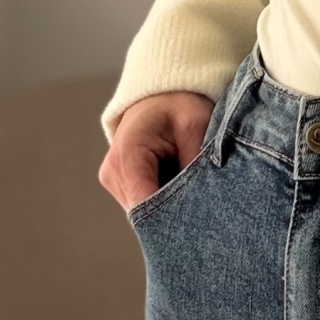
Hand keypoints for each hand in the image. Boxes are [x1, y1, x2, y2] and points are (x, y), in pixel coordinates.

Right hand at [100, 90, 214, 212]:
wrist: (160, 95)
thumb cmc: (180, 106)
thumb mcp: (196, 127)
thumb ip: (196, 167)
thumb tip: (203, 204)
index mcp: (128, 157)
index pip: (147, 208)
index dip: (173, 221)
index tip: (200, 225)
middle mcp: (113, 173)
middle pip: (145, 216)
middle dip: (175, 217)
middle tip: (206, 214)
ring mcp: (113, 180)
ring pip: (145, 214)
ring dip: (169, 209)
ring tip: (194, 194)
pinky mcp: (120, 184)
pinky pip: (144, 204)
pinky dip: (164, 202)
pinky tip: (180, 190)